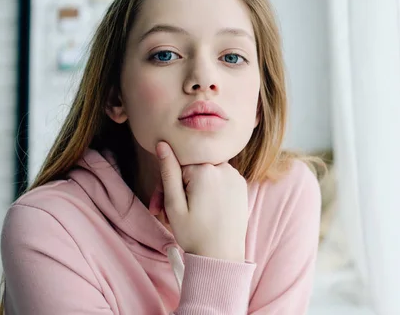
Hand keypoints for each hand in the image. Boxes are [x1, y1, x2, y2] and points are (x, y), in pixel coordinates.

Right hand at [155, 141, 248, 261]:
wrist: (222, 255)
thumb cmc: (195, 233)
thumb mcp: (174, 204)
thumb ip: (168, 172)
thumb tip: (163, 144)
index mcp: (205, 170)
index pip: (177, 166)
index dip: (165, 186)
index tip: (158, 206)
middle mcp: (223, 167)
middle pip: (191, 171)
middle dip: (177, 190)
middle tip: (165, 214)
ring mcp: (234, 175)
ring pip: (205, 175)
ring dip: (193, 190)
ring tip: (185, 215)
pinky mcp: (241, 185)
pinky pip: (219, 180)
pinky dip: (209, 191)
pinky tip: (203, 210)